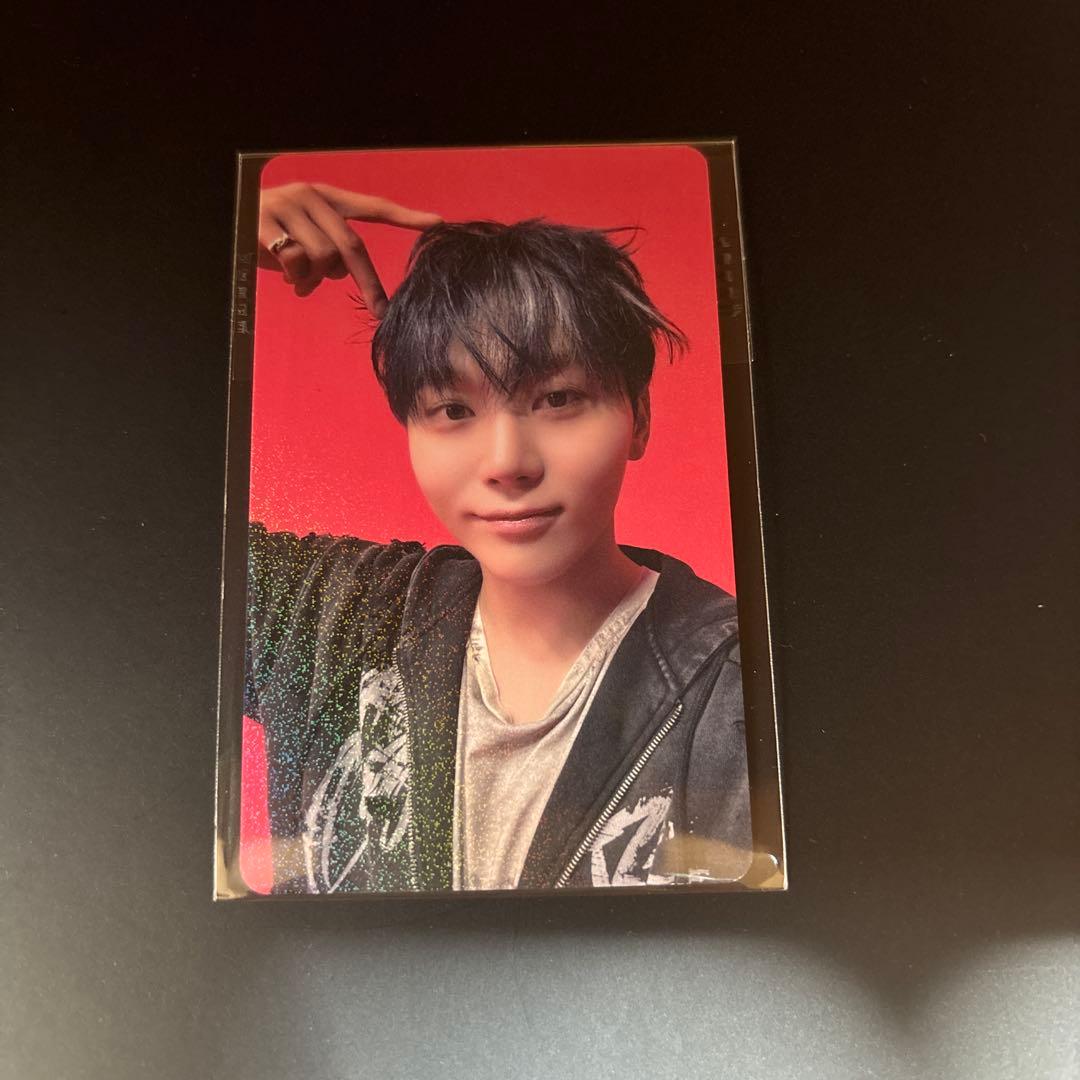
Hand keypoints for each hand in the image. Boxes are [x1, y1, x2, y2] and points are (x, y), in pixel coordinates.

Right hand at [258, 182, 440, 315]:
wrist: (228, 219)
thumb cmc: (273, 233)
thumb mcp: (306, 237)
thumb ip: (331, 249)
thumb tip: (348, 274)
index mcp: (326, 197)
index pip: (372, 206)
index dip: (404, 216)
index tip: (436, 222)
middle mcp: (310, 196)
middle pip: (351, 244)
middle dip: (368, 282)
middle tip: (379, 309)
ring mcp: (286, 207)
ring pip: (322, 259)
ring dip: (315, 280)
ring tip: (301, 282)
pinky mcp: (264, 223)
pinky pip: (295, 262)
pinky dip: (295, 278)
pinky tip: (285, 277)